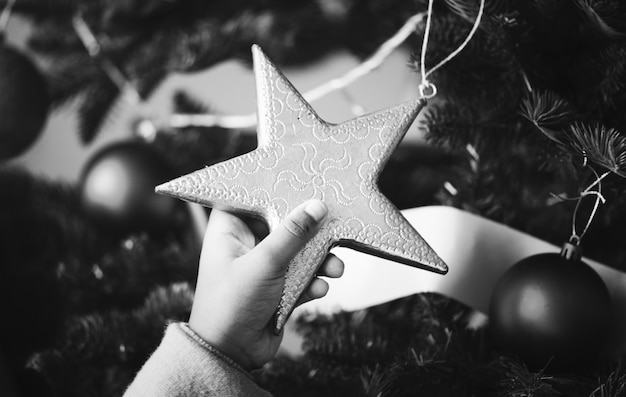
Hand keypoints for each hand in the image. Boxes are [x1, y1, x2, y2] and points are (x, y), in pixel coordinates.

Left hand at [188, 200, 343, 369]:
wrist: (231, 355)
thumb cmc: (230, 305)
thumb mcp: (264, 263)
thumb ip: (293, 234)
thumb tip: (316, 206)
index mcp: (229, 230)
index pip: (250, 195)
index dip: (275, 187)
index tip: (304, 180)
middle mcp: (246, 244)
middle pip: (283, 223)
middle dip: (310, 230)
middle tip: (332, 226)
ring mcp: (263, 266)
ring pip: (297, 251)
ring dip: (319, 259)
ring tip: (335, 267)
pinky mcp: (278, 288)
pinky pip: (302, 276)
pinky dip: (314, 280)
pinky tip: (320, 288)